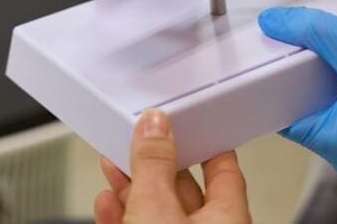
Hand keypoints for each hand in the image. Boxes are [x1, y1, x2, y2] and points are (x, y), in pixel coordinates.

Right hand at [94, 109, 251, 223]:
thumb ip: (153, 164)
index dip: (204, 142)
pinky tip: (108, 203)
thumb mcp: (155, 207)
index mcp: (228, 218)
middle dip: (154, 163)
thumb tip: (154, 125)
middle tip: (136, 138)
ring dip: (131, 187)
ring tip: (114, 164)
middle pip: (184, 188)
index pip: (224, 169)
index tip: (187, 122)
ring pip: (157, 210)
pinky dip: (121, 213)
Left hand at [258, 7, 336, 176]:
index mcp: (333, 143)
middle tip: (286, 33)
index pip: (280, 111)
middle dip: (294, 68)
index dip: (269, 78)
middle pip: (300, 102)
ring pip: (324, 95)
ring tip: (313, 34)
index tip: (262, 49)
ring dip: (320, 65)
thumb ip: (309, 29)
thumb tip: (271, 21)